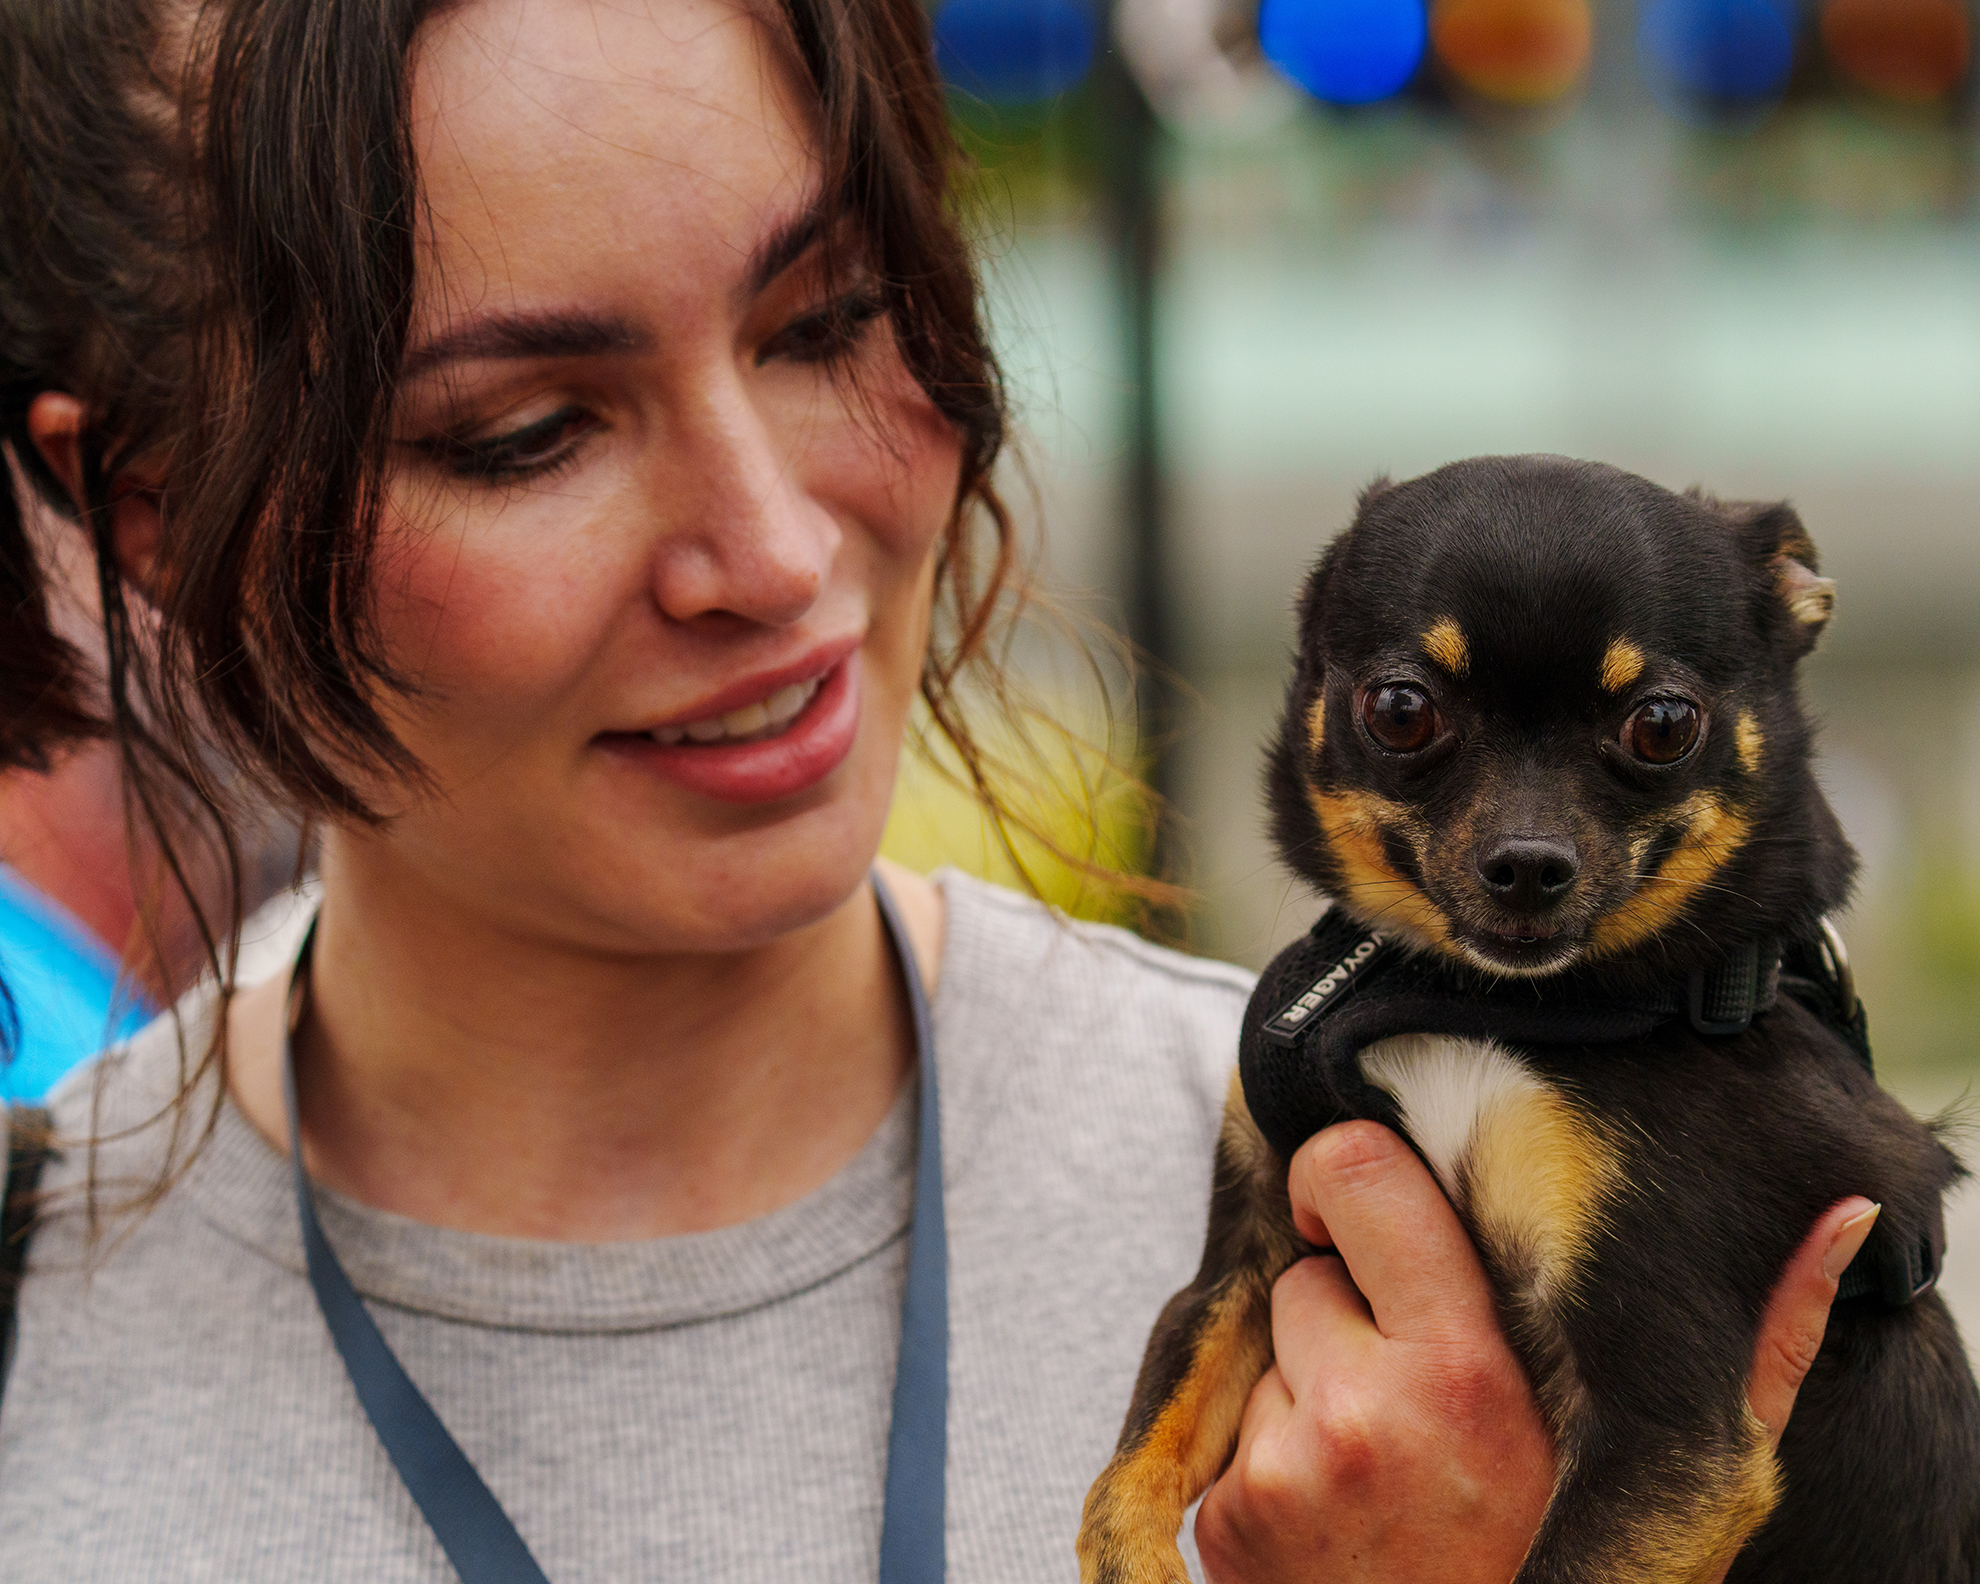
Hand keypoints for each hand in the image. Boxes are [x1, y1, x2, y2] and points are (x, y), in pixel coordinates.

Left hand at [1195, 1122, 1880, 1583]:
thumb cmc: (1579, 1567)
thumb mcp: (1690, 1481)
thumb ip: (1760, 1349)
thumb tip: (1845, 1221)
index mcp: (1470, 1374)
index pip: (1354, 1174)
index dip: (1352, 1181)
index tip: (1368, 1215)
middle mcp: (1367, 1411)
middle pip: (1310, 1261)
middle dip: (1347, 1296)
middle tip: (1405, 1376)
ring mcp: (1288, 1464)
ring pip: (1274, 1343)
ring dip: (1315, 1382)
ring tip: (1388, 1462)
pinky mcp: (1232, 1514)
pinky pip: (1238, 1425)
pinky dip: (1273, 1452)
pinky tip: (1340, 1510)